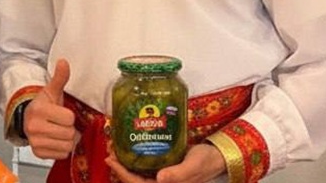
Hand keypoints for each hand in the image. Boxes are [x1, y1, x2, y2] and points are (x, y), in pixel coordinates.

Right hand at [24, 58, 77, 158]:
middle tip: (61, 123)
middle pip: (69, 133)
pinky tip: (55, 140)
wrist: (29, 119)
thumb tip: (63, 62)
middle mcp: (34, 127)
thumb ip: (60, 77)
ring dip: (67, 140)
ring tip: (59, 131)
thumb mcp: (52, 91)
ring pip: (66, 146)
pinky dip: (62, 149)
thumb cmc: (43, 105)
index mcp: (39, 110)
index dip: (69, 116)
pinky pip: (61, 154)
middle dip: (69, 129)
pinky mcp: (38, 153)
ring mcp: (35, 142)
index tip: (61, 113)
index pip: (69, 118)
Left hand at [105, 142, 226, 182]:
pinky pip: (145, 166)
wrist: (216, 157)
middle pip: (134, 179)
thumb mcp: (193, 166)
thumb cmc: (206, 162)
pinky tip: (130, 147)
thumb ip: (178, 174)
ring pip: (138, 172)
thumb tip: (160, 178)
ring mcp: (162, 177)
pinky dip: (135, 158)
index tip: (110, 159)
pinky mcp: (164, 169)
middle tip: (109, 149)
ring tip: (115, 147)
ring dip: (126, 162)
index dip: (122, 174)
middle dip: (120, 167)